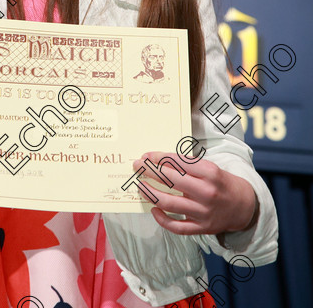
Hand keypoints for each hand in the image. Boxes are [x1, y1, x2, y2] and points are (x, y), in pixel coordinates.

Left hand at [132, 152, 257, 235]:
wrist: (244, 206)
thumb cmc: (223, 183)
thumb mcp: (210, 168)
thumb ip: (188, 165)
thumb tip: (160, 161)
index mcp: (210, 173)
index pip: (178, 162)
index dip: (159, 158)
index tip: (146, 156)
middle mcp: (207, 192)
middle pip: (172, 180)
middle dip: (150, 171)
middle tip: (137, 166)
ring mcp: (203, 212)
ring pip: (170, 203)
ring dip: (151, 193)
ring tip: (140, 186)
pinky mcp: (202, 228)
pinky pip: (177, 227)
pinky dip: (163, 219)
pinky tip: (154, 209)